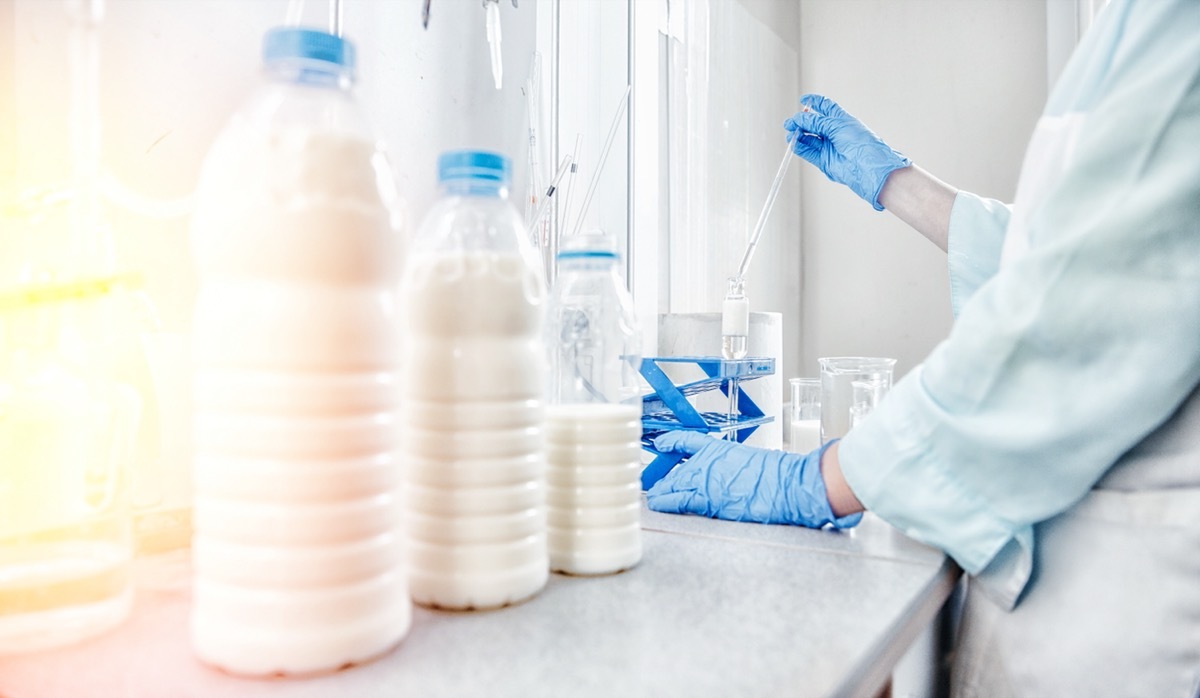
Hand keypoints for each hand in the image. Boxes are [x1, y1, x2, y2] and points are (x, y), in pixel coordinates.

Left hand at [645, 431, 862, 528]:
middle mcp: (707, 461)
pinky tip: (656, 503)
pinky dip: (664, 502)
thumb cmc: (777, 476)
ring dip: (660, 493)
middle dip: (662, 479)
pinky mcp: (705, 500)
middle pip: (675, 469)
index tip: (660, 443)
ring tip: (652, 498)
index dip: (671, 441)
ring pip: (671, 485)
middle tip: (652, 484)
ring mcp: (704, 480)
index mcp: (719, 448)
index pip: (688, 440)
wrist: (786, 485)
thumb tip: (730, 479)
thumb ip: (732, 468)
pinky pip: (676, 501)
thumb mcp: (751, 461)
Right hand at [784, 94, 909, 210]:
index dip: (814, 102)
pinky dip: (800, 147)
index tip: (803, 100)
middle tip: (790, 123)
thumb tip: (799, 118)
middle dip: (800, 122)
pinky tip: (794, 143)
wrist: (866, 165)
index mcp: (841, 120)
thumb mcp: (836, 125)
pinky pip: (808, 152)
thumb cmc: (859, 142)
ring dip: (798, 135)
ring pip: (809, 138)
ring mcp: (828, 147)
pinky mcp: (824, 160)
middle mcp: (834, 133)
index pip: (825, 107)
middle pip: (813, 124)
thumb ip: (816, 122)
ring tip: (790, 134)